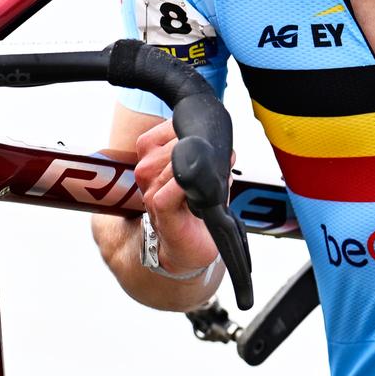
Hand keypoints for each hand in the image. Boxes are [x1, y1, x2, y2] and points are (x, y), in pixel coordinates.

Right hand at [132, 118, 221, 270]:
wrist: (188, 248)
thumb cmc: (196, 210)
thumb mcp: (206, 176)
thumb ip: (214, 158)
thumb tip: (228, 149)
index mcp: (153, 155)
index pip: (169, 127)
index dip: (191, 133)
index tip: (208, 145)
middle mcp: (147, 169)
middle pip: (173, 143)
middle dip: (198, 152)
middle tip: (214, 169)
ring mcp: (150, 188)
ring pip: (173, 163)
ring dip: (197, 171)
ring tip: (209, 185)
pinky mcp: (158, 206)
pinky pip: (172, 187)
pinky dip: (187, 187)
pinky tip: (198, 193)